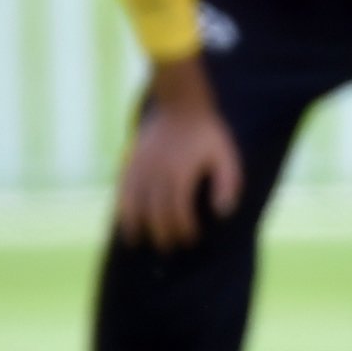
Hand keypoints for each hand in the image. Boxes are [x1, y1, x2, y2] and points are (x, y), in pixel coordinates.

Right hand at [115, 56, 243, 250]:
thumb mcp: (227, 155)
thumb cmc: (208, 132)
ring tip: (142, 244)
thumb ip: (228, 184)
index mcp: (181, 174)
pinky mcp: (130, 162)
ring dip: (138, 228)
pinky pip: (122, 192)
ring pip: (134, 206)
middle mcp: (157, 173)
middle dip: (163, 235)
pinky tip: (126, 225)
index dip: (185, 231)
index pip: (179, 213)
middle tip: (171, 247)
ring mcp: (140, 168)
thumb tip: (222, 213)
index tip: (191, 238)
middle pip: (156, 214)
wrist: (180, 103)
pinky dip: (122, 211)